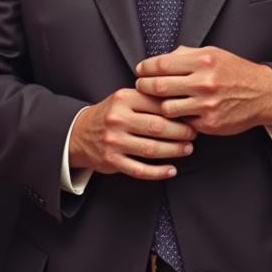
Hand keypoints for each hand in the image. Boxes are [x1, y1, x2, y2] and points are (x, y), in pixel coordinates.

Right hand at [68, 89, 195, 179]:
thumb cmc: (109, 115)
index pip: (157, 104)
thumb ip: (147, 100)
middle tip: (193, 134)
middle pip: (158, 127)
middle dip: (181, 132)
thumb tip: (180, 106)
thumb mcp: (124, 99)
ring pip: (151, 149)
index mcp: (123, 99)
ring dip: (174, 151)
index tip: (190, 117)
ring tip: (187, 149)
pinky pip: (140, 170)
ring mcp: (114, 141)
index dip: (177, 112)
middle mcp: (117, 119)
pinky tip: (171, 170)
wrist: (79, 133)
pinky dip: (159, 172)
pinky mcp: (112, 161)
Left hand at [135, 46, 271, 135]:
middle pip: (159, 86)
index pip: (162, 64)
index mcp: (203, 61)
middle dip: (144, 86)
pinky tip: (179, 112)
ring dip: (159, 105)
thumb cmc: (235, 72)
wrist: (263, 94)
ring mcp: (207, 105)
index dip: (146, 68)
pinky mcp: (210, 123)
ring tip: (160, 101)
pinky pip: (182, 122)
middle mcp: (204, 82)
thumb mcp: (213, 53)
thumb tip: (160, 59)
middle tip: (142, 85)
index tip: (141, 70)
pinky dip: (178, 118)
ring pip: (166, 108)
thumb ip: (186, 54)